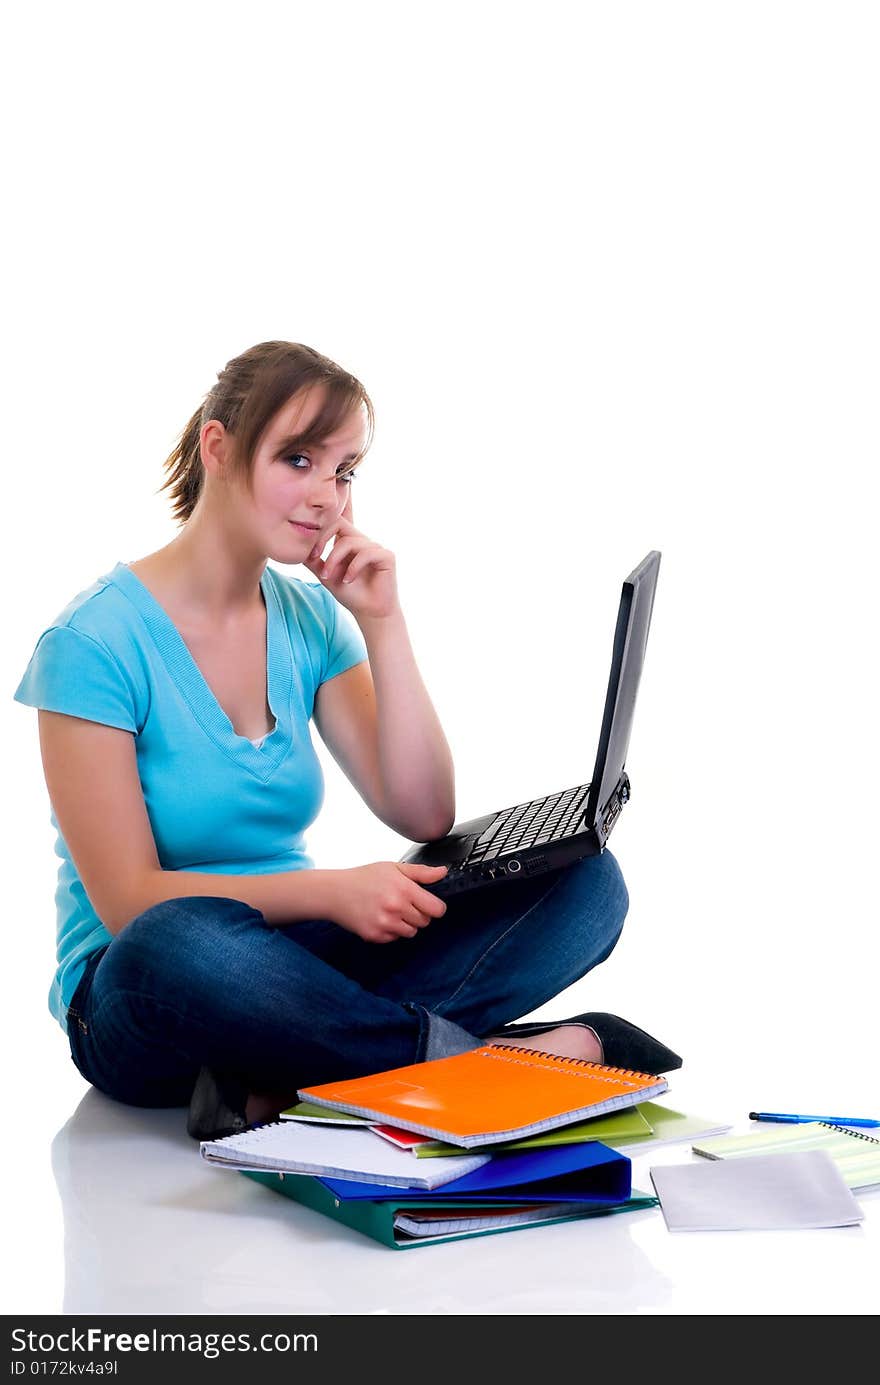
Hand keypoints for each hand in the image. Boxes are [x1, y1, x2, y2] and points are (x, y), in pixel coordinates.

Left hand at [301, 489, 399, 621]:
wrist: (369, 613)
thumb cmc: (350, 594)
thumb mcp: (326, 575)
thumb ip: (314, 561)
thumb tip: (297, 550)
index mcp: (349, 542)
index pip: (337, 520)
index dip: (321, 528)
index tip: (312, 553)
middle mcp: (363, 541)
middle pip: (340, 523)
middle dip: (324, 539)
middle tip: (315, 558)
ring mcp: (375, 547)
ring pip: (349, 542)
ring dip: (334, 559)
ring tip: (328, 577)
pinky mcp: (386, 556)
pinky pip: (366, 553)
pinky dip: (353, 567)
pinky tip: (348, 580)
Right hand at [330, 862, 448, 942]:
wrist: (335, 892)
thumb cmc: (365, 877)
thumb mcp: (393, 867)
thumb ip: (421, 873)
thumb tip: (443, 872)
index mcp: (404, 890)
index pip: (437, 909)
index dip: (435, 906)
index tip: (428, 903)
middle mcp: (396, 909)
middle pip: (425, 922)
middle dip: (419, 914)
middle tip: (403, 903)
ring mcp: (385, 924)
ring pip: (411, 932)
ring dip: (406, 924)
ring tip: (390, 910)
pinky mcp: (375, 936)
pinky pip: (395, 938)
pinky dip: (391, 931)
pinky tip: (379, 917)